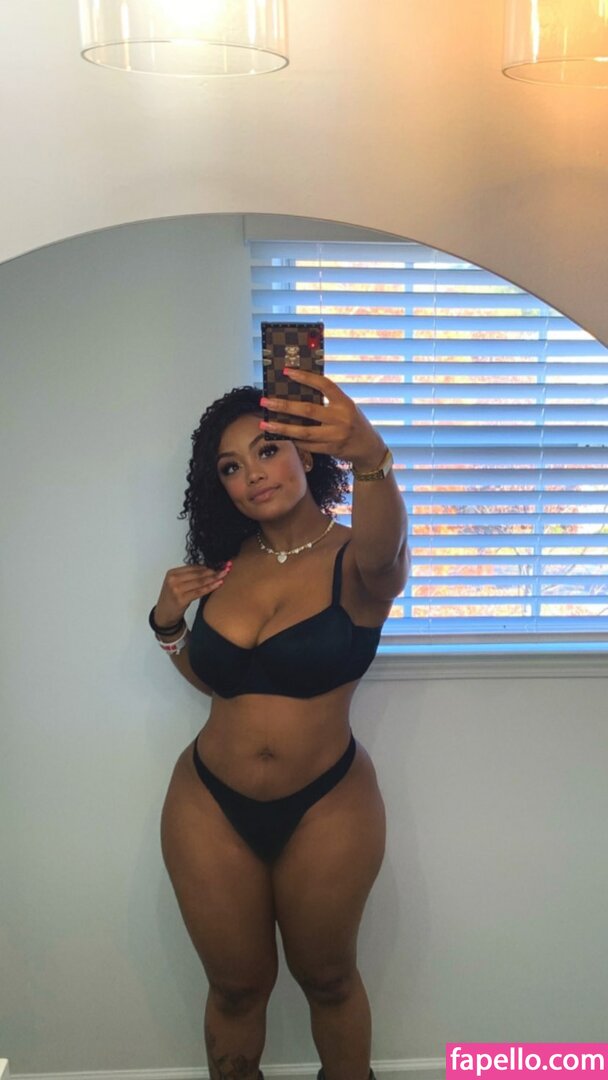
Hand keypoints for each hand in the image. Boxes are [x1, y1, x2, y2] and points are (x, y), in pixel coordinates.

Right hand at [155, 563, 231, 627]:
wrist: (164, 615)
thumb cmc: (172, 599)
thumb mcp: (176, 584)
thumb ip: (188, 576)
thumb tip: (209, 569)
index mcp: (172, 573)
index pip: (193, 567)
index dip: (207, 566)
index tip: (219, 565)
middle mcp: (173, 579)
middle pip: (197, 573)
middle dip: (213, 571)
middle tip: (225, 568)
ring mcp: (176, 589)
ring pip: (199, 581)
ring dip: (213, 578)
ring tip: (224, 575)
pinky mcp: (181, 599)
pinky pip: (199, 591)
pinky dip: (210, 587)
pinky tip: (218, 584)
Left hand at [259, 369, 384, 468]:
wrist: (369, 448)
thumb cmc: (354, 422)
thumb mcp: (346, 407)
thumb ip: (328, 401)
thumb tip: (297, 392)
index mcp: (345, 403)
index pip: (324, 385)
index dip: (305, 377)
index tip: (287, 371)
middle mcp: (341, 418)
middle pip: (308, 410)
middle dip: (284, 406)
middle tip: (265, 401)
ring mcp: (335, 436)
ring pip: (304, 431)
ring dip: (282, 427)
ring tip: (265, 423)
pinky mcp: (330, 449)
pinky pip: (307, 444)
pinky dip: (293, 439)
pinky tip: (280, 434)